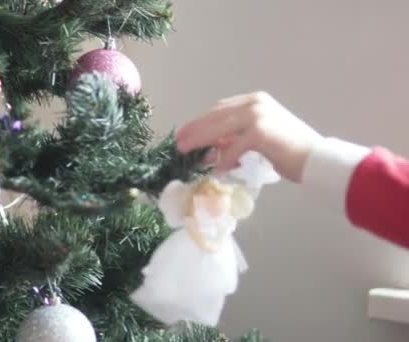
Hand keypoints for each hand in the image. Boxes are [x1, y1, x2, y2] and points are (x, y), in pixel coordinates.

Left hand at [176, 92, 322, 181]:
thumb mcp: (258, 141)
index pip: (219, 109)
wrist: (318, 159)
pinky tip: (216, 171)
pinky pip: (233, 149)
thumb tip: (208, 152)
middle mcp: (255, 103)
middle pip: (215, 116)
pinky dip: (223, 161)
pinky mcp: (259, 132)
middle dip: (194, 130)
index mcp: (255, 101)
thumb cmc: (291, 152)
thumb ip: (234, 140)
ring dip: (200, 142)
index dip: (200, 121)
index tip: (185, 132)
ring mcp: (257, 116)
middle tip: (178, 142)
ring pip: (219, 130)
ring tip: (186, 153)